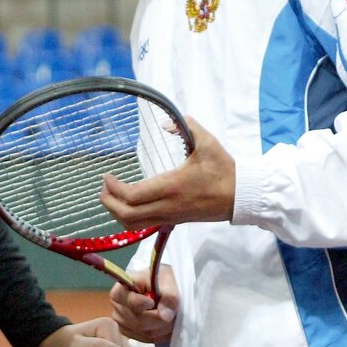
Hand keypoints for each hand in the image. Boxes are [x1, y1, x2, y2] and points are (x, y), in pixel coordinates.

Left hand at [100, 115, 235, 227]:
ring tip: (112, 195)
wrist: (241, 196)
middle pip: (127, 215)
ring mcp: (170, 216)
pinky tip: (129, 202)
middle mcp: (167, 205)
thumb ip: (187, 126)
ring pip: (134, 225)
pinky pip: (145, 225)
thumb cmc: (224, 170)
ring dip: (117, 212)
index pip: (133, 196)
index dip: (114, 188)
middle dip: (108, 202)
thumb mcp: (207, 143)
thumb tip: (167, 122)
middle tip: (104, 186)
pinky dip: (130, 217)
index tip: (107, 176)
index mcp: (172, 186)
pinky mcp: (174, 221)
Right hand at [109, 265, 178, 344]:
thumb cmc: (158, 279)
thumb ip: (169, 294)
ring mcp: (122, 324)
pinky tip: (165, 324)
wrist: (157, 288)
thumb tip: (166, 316)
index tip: (153, 301)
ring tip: (171, 316)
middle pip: (140, 321)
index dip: (143, 304)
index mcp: (120, 290)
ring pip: (146, 332)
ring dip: (164, 327)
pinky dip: (161, 334)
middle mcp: (117, 308)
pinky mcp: (130, 334)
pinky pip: (149, 339)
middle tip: (173, 311)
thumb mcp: (167, 279)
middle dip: (161, 318)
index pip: (130, 303)